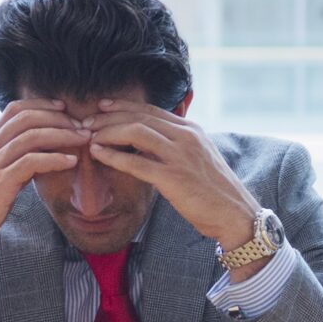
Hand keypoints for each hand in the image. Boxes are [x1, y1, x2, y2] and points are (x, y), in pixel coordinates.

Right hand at [0, 101, 88, 301]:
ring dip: (62, 135)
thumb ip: (11, 163)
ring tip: (83, 140)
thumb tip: (37, 157)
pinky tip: (70, 162)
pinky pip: (31, 162)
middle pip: (26, 118)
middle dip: (57, 118)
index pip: (13, 110)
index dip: (40, 104)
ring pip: (31, 136)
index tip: (62, 109)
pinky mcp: (0, 184)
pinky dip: (54, 159)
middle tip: (81, 126)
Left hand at [85, 101, 262, 259]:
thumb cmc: (214, 191)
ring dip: (108, 132)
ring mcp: (180, 156)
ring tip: (89, 136)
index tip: (102, 107)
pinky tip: (98, 154)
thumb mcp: (197, 159)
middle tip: (87, 122)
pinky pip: (136, 163)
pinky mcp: (174, 178)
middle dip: (109, 117)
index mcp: (191, 130)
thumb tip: (146, 144)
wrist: (235, 214)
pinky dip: (113, 156)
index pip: (151, 110)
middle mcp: (186, 137)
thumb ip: (174, 147)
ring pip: (136, 133)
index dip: (123, 106)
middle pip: (140, 117)